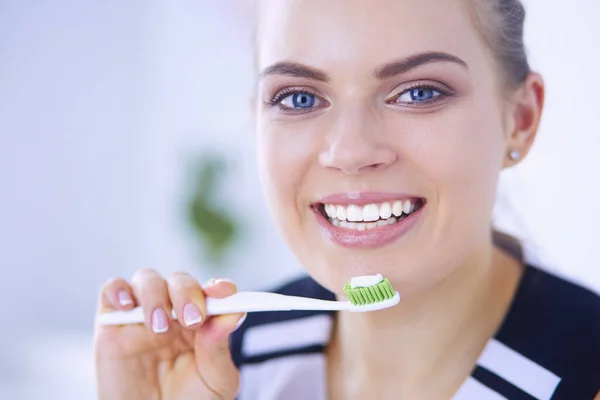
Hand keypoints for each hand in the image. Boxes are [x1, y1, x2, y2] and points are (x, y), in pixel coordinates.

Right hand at [94, 269, 244, 399]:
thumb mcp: (215, 381)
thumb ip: (219, 347)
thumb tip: (234, 311)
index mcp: (202, 323)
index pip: (211, 292)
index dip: (218, 286)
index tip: (224, 292)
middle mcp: (173, 314)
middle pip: (179, 281)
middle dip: (186, 292)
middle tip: (191, 318)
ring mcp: (141, 316)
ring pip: (147, 279)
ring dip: (155, 295)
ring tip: (158, 327)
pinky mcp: (111, 324)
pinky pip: (111, 290)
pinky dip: (117, 289)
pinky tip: (127, 306)